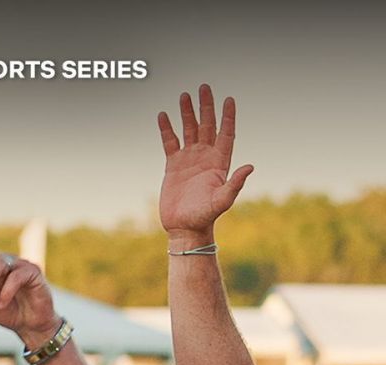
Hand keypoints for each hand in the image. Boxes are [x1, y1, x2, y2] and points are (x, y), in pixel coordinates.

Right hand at [158, 84, 252, 242]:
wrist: (184, 228)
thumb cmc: (205, 216)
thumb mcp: (222, 200)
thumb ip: (235, 183)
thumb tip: (250, 166)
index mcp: (219, 162)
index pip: (226, 133)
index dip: (228, 117)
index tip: (229, 99)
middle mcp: (205, 157)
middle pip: (207, 125)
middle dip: (206, 107)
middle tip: (204, 87)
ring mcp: (189, 159)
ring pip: (189, 130)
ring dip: (187, 113)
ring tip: (184, 95)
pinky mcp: (173, 165)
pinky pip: (170, 142)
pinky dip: (167, 129)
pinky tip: (163, 115)